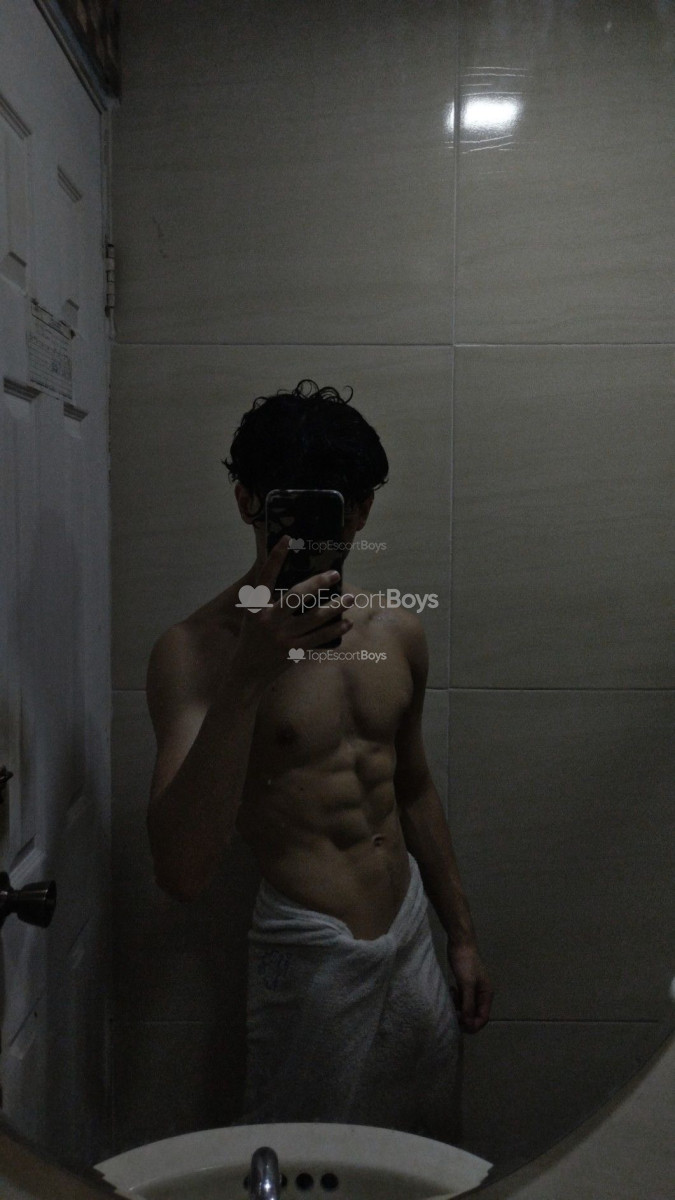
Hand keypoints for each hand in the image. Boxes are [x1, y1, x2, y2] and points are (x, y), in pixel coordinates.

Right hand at [231, 535, 354, 688]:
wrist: (247, 672)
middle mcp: (270, 620)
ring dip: (335, 607)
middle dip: (318, 583)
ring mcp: (283, 636)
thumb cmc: (251, 638)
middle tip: (335, 574)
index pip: (266, 576)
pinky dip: (334, 630)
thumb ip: (265, 596)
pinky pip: (319, 638)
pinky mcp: (294, 650)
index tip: (288, 539)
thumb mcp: (252, 614)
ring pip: (314, 618)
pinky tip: (346, 623)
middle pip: (296, 595)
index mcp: (257, 607)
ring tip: (349, 598)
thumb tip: (284, 572)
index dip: (276, 557)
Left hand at [447, 942, 493, 1033]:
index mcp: (487, 995)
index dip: (474, 1025)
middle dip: (465, 1017)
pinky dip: (456, 1000)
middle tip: (452, 1014)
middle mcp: (482, 994)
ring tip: (451, 999)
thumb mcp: (467, 985)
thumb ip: (468, 1004)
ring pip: (467, 1007)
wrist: (460, 943)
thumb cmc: (466, 963)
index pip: (483, 1018)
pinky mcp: (464, 985)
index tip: (461, 1025)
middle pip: (475, 1015)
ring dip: (459, 1008)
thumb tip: (468, 1024)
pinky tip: (450, 991)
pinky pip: (461, 999)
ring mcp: (473, 989)